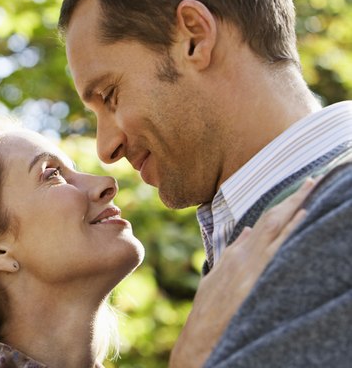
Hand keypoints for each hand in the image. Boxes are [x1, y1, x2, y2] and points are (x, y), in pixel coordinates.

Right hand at [169, 178, 315, 367]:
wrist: (202, 336)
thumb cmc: (209, 311)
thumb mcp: (217, 277)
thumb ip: (234, 252)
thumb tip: (248, 230)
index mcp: (235, 255)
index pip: (263, 223)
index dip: (282, 206)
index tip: (298, 191)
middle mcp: (246, 256)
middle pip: (274, 220)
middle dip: (294, 199)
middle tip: (313, 180)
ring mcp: (254, 267)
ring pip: (280, 230)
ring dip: (297, 208)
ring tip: (313, 190)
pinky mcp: (260, 279)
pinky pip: (281, 249)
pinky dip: (293, 232)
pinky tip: (305, 219)